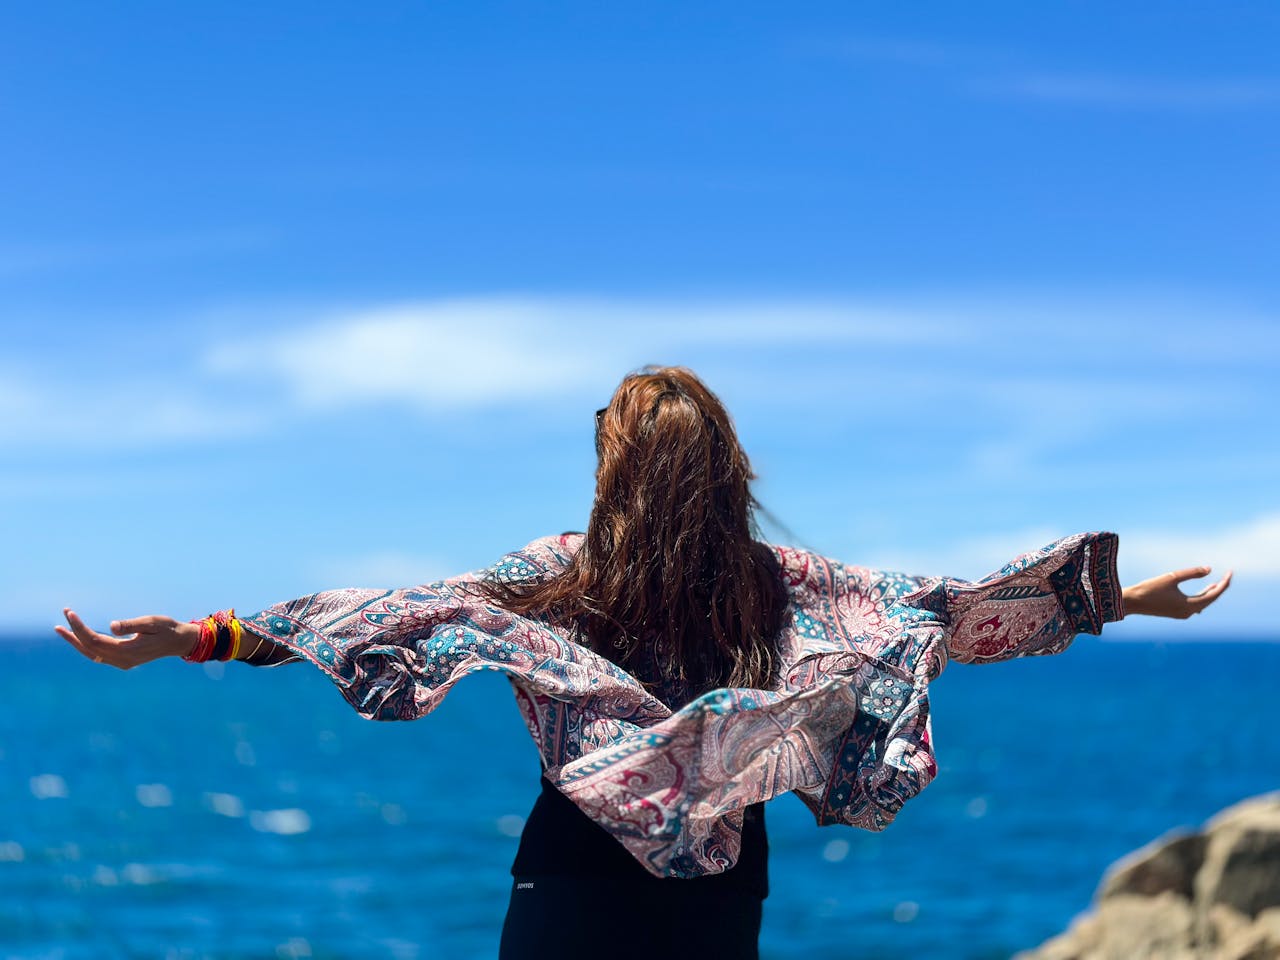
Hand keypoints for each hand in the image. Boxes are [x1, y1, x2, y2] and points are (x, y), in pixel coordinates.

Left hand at [55, 609, 198, 669]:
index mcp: (127, 651)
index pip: (94, 640)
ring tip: (62, 630)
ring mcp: (122, 663)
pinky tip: (80, 639)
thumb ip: (131, 625)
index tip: (70, 613)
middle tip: (61, 621)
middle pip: (89, 649)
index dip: (79, 628)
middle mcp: (122, 660)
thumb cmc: (166, 628)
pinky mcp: (123, 661)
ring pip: (92, 655)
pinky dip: (86, 647)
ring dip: (76, 643)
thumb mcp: (151, 622)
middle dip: (73, 634)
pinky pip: (99, 656)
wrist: (179, 642)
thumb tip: (112, 626)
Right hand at [1121, 567, 1232, 618]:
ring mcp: (1182, 614)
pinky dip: (1201, 597)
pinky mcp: (1176, 613)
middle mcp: (1188, 613)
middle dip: (1219, 588)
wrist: (1132, 602)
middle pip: (1210, 600)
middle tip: (1227, 575)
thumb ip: (1192, 573)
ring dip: (1210, 593)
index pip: (1213, 595)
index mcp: (1189, 606)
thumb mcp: (1171, 577)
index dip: (1223, 583)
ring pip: (1202, 603)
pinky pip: (1195, 605)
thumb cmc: (1150, 588)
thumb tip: (1209, 569)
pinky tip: (1202, 592)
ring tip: (1217, 583)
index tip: (1230, 572)